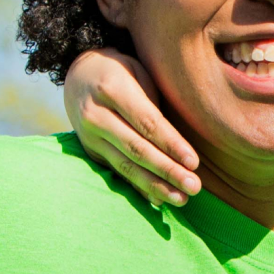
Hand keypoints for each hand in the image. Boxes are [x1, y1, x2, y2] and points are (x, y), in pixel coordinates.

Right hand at [63, 49, 200, 206]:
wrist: (79, 74)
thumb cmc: (125, 72)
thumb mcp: (141, 74)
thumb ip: (156, 106)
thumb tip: (183, 145)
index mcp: (111, 89)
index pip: (147, 123)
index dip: (171, 144)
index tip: (194, 163)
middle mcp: (95, 114)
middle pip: (137, 149)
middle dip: (167, 171)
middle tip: (194, 187)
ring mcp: (89, 135)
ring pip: (125, 165)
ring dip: (155, 186)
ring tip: (182, 199)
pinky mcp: (90, 151)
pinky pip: (117, 172)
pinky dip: (139, 188)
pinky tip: (159, 200)